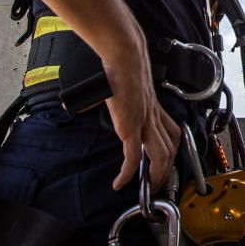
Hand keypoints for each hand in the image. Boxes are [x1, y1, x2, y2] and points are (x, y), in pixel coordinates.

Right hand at [103, 45, 181, 190]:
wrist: (125, 57)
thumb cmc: (120, 67)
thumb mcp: (115, 87)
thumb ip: (99, 99)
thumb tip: (73, 103)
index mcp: (153, 108)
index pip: (171, 133)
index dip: (170, 150)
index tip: (162, 163)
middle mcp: (153, 117)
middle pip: (170, 149)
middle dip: (166, 170)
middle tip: (157, 184)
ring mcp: (145, 123)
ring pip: (160, 157)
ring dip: (155, 176)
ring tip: (146, 188)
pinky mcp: (131, 127)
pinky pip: (132, 157)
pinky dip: (127, 173)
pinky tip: (120, 182)